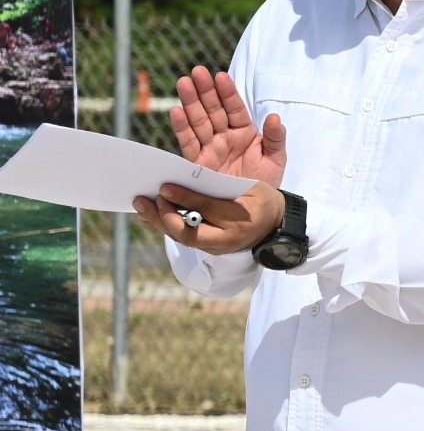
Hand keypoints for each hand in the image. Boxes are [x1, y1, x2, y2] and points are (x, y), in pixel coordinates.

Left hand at [137, 180, 284, 256]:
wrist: (275, 226)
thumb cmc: (262, 200)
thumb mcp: (251, 187)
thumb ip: (221, 186)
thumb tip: (186, 182)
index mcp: (241, 219)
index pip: (208, 209)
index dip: (185, 198)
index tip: (165, 187)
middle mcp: (226, 239)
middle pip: (189, 233)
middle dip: (164, 217)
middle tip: (147, 200)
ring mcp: (216, 247)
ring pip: (181, 238)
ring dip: (158, 222)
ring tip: (141, 206)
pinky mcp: (208, 248)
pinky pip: (182, 238)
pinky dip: (164, 226)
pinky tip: (150, 215)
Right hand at [169, 66, 287, 187]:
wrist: (253, 208)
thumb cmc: (266, 182)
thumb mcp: (276, 159)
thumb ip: (276, 138)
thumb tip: (275, 117)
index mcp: (244, 132)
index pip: (235, 108)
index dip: (227, 92)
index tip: (220, 76)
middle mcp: (225, 137)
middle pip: (213, 110)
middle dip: (204, 91)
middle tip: (196, 72)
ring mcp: (210, 148)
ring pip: (198, 121)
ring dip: (190, 103)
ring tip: (184, 83)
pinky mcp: (198, 163)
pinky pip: (189, 143)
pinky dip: (182, 128)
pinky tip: (176, 111)